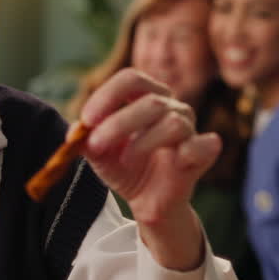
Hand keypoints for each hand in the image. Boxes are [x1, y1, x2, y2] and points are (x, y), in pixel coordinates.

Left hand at [78, 68, 221, 270]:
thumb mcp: (97, 153)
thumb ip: (85, 139)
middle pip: (150, 101)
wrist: (146, 200)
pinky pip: (202, 145)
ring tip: (125, 161)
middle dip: (117, 124)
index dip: (107, 96)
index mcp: (145, 96)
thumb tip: (75, 131)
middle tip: (95, 145)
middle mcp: (171, 106)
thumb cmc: (123, 166)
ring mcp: (189, 128)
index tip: (87, 120)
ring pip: (172, 123)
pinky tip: (171, 163)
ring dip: (142, 144)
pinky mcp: (202, 152)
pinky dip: (185, 153)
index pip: (131, 80)